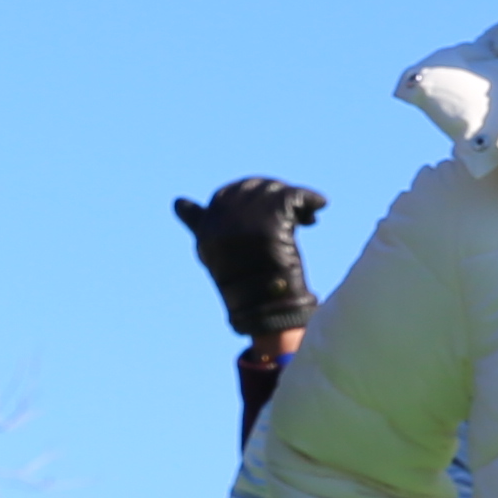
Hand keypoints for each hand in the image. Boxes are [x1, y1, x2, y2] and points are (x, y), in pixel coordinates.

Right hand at [172, 180, 324, 346]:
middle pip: (249, 189)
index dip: (238, 197)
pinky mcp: (273, 218)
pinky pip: (295, 197)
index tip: (257, 201)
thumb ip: (201, 227)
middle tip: (291, 210)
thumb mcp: (218, 258)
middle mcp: (222, 222)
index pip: (218, 200)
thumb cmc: (245, 291)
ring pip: (273, 191)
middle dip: (271, 195)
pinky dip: (310, 199)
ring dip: (293, 201)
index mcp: (207, 232)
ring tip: (306, 216)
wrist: (265, 308)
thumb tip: (178, 202)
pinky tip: (319, 205)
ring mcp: (246, 219)